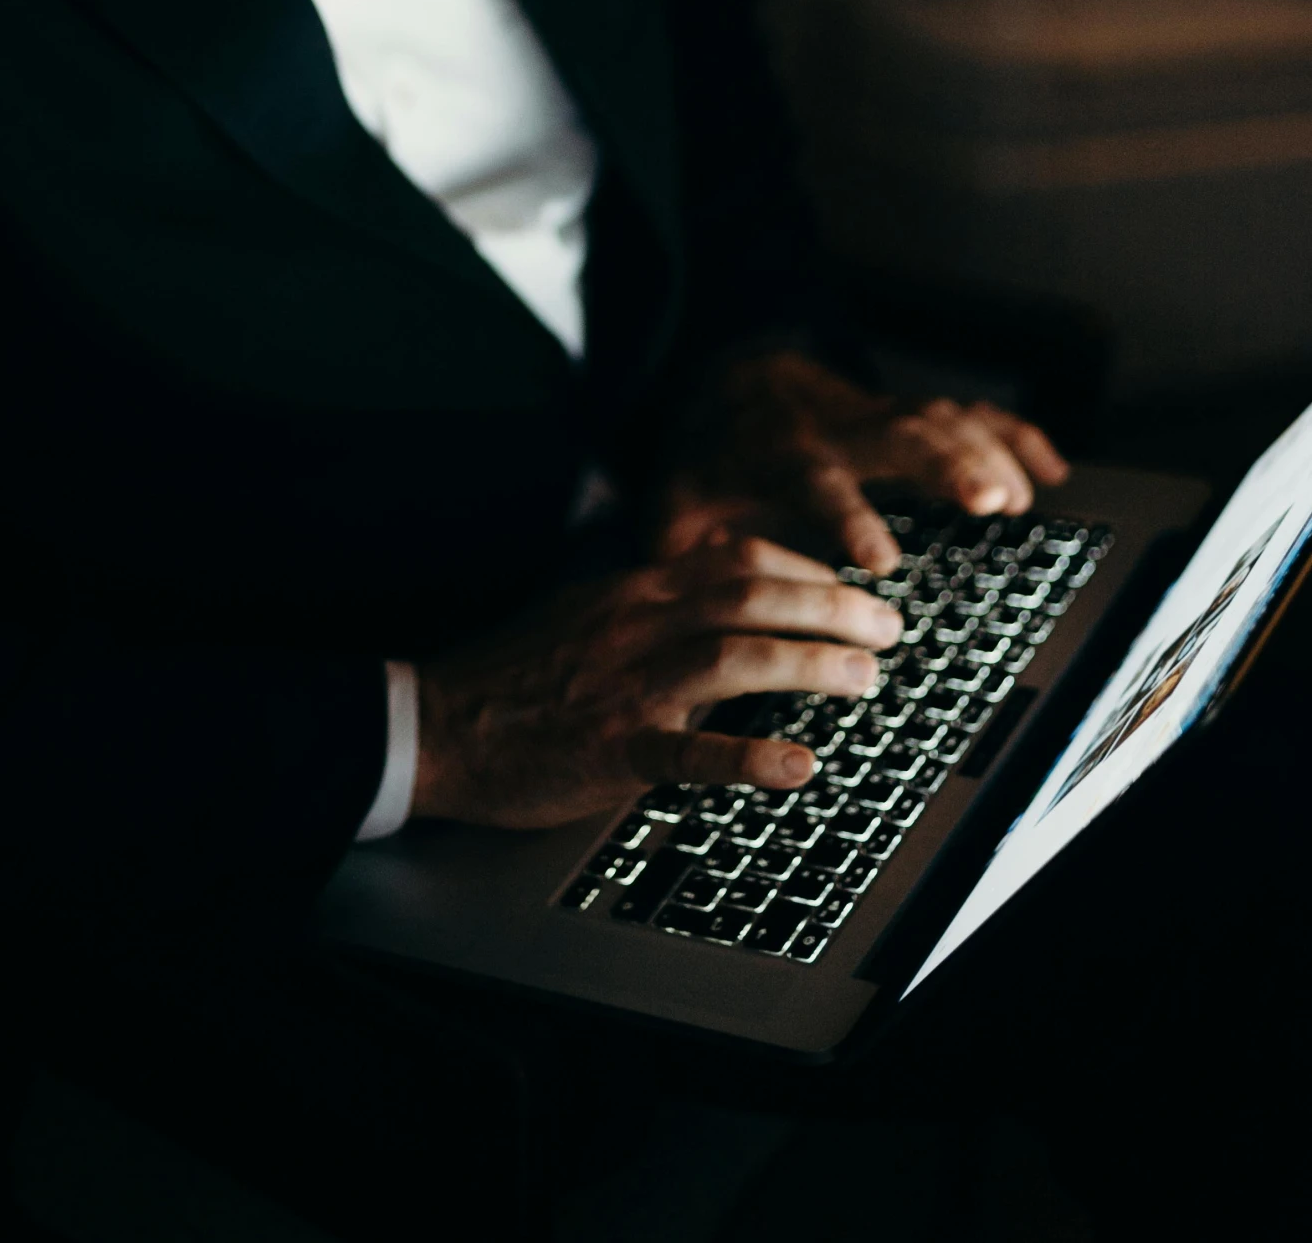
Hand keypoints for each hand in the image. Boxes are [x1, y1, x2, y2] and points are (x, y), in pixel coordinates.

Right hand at [411, 534, 900, 829]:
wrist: (436, 722)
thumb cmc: (510, 675)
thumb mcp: (583, 612)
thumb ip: (649, 605)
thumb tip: (717, 604)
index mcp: (632, 590)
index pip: (735, 557)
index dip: (803, 565)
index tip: (846, 582)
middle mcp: (637, 624)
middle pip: (751, 594)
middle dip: (831, 603)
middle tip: (889, 624)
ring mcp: (626, 686)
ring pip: (733, 656)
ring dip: (809, 661)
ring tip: (864, 677)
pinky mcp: (611, 748)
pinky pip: (688, 751)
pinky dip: (748, 757)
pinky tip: (798, 767)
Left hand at [660, 351, 1070, 576]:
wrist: (727, 384)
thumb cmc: (707, 461)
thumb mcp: (673, 504)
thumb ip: (674, 550)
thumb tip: (669, 599)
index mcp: (782, 455)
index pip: (819, 482)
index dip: (850, 517)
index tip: (881, 560)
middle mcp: (837, 428)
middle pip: (899, 434)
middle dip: (947, 464)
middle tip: (994, 503)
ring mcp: (878, 415)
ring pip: (939, 417)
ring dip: (986, 449)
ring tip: (1026, 497)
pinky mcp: (907, 413)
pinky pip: (967, 412)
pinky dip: (1012, 434)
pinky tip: (1051, 469)